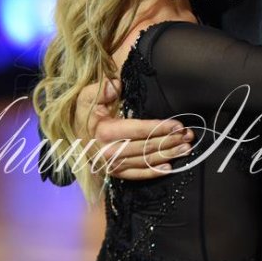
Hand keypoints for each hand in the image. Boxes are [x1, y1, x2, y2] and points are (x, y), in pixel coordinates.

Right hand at [75, 78, 193, 180]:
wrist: (72, 135)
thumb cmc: (84, 113)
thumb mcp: (87, 96)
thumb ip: (102, 89)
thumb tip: (115, 85)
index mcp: (105, 132)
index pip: (138, 131)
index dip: (160, 128)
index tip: (178, 125)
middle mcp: (109, 152)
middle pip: (146, 147)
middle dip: (170, 141)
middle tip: (189, 136)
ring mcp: (112, 166)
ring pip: (145, 161)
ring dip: (168, 155)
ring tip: (186, 149)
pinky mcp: (114, 174)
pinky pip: (137, 175)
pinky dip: (153, 172)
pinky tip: (169, 168)